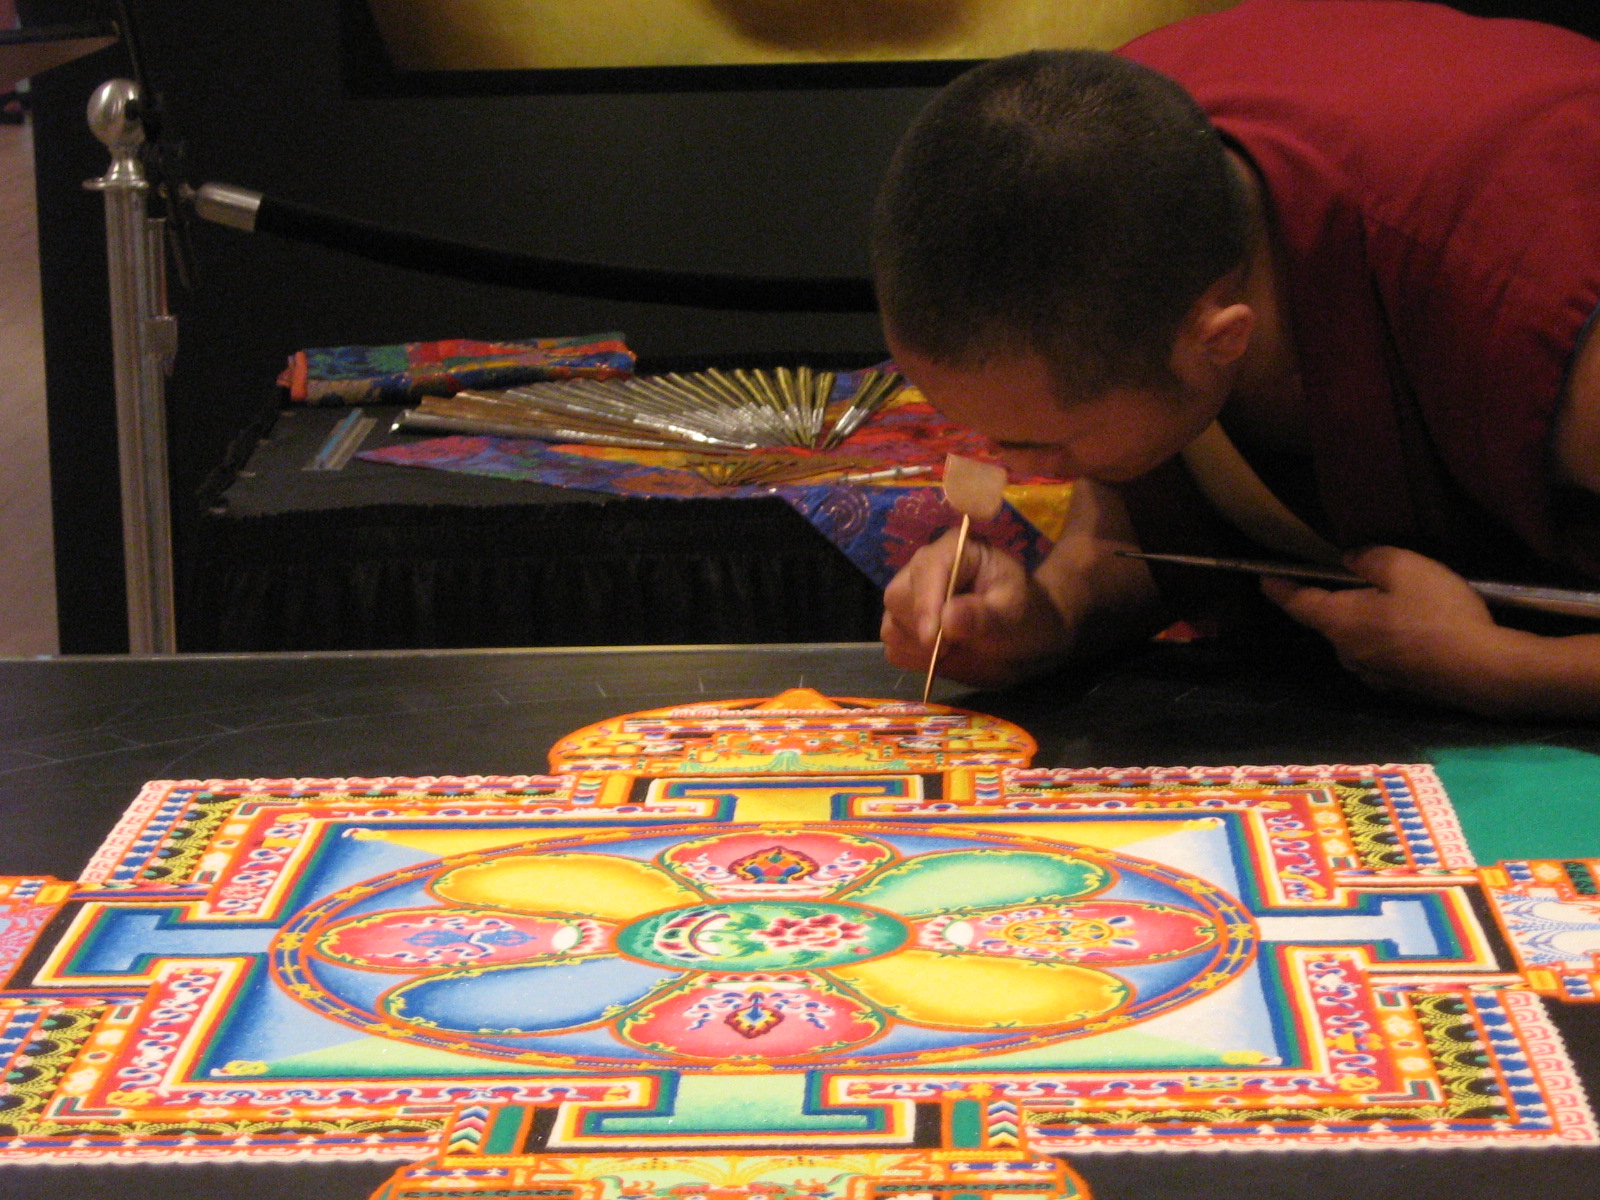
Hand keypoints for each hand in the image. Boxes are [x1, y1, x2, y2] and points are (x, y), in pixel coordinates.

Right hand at [881, 530, 1071, 687]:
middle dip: (922, 628)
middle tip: (953, 648)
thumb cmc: (1023, 613)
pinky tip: (942, 654)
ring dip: (918, 646)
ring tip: (953, 649)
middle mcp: (924, 565)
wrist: (1022, 632)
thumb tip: (948, 618)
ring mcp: (909, 593)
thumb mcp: (1013, 612)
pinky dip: (913, 657)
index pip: (926, 572)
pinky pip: (893, 645)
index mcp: (954, 549)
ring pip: (891, 624)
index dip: (926, 606)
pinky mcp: (902, 622)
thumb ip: (983, 615)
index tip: (934, 641)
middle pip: (898, 597)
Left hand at [1260, 545, 1531, 712]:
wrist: (1485, 671)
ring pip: (1357, 640)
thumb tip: (1349, 561)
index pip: (1298, 603)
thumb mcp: (1405, 568)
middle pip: (1329, 621)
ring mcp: (1372, 674)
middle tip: (1351, 578)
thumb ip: (1370, 559)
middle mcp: (1347, 652)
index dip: (1280, 589)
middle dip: (1334, 601)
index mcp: (1339, 622)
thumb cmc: (1439, 613)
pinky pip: (1382, 656)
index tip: (1265, 579)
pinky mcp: (1398, 687)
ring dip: (1365, 621)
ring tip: (1391, 602)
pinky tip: (1414, 631)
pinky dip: (1387, 641)